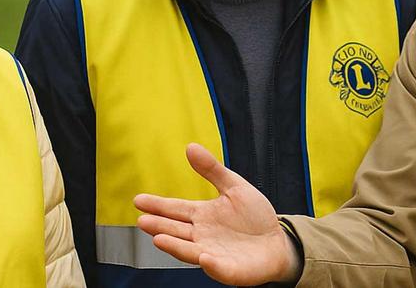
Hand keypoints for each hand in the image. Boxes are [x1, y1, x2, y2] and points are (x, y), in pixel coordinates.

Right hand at [134, 143, 302, 284]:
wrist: (276, 241)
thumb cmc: (254, 216)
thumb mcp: (235, 187)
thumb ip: (212, 170)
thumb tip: (190, 147)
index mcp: (202, 215)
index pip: (175, 209)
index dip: (158, 205)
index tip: (138, 200)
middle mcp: (202, 236)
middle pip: (176, 230)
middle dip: (159, 226)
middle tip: (142, 220)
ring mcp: (213, 253)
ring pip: (189, 250)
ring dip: (174, 246)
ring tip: (158, 239)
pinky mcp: (228, 269)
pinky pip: (218, 267)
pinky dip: (211, 263)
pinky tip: (204, 255)